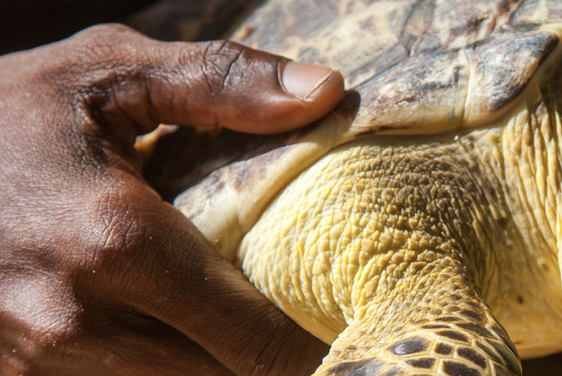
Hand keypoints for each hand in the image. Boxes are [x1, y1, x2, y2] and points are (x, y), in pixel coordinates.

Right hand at [0, 24, 342, 375]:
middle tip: (304, 317)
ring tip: (245, 319)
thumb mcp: (105, 73)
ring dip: (223, 363)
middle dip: (275, 355)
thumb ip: (222, 80)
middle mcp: (78, 322)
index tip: (336, 313)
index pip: (259, 335)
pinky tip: (183, 328)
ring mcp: (42, 364)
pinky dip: (172, 367)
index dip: (310, 335)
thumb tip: (327, 90)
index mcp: (115, 242)